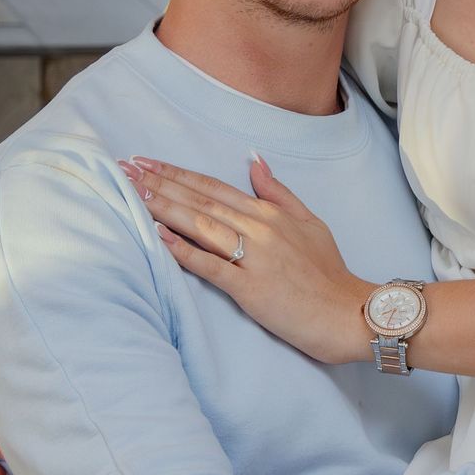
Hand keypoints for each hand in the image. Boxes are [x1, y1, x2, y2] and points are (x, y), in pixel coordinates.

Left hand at [119, 155, 371, 364]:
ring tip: (134, 193)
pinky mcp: (250, 289)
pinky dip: (182, 250)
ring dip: (165, 208)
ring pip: (202, 225)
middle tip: (125, 169)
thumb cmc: (330, 274)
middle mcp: (260, 229)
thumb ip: (279, 192)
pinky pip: (210, 266)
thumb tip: (254, 160)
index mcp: (270, 213)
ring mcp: (255, 258)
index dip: (177, 173)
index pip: (214, 187)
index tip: (146, 162)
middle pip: (201, 201)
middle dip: (160, 183)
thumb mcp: (310, 223)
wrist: (349, 314)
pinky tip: (158, 237)